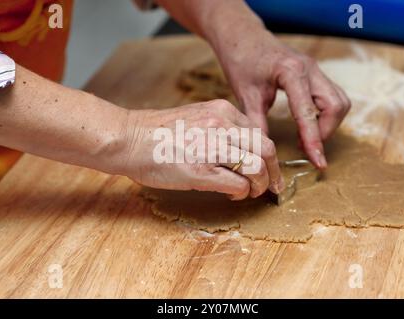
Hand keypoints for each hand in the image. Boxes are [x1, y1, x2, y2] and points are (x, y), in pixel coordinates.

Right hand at [120, 99, 283, 199]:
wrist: (129, 138)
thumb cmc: (157, 131)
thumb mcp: (196, 117)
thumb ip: (221, 127)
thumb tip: (240, 150)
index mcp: (221, 111)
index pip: (259, 133)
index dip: (267, 154)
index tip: (267, 166)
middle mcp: (222, 125)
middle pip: (266, 149)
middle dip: (274, 171)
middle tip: (274, 185)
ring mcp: (213, 147)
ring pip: (257, 168)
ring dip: (261, 184)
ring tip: (254, 192)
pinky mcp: (202, 171)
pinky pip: (238, 184)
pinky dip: (242, 193)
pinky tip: (234, 195)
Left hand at [216, 31, 350, 168]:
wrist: (242, 37)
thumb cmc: (241, 62)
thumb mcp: (246, 95)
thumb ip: (257, 124)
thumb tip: (265, 153)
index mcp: (292, 72)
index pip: (308, 112)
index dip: (314, 140)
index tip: (319, 162)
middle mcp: (310, 68)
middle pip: (336, 105)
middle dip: (326, 131)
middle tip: (306, 147)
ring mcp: (315, 69)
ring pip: (339, 100)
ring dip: (328, 123)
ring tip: (306, 138)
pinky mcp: (314, 72)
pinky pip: (332, 95)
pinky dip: (325, 113)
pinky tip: (306, 123)